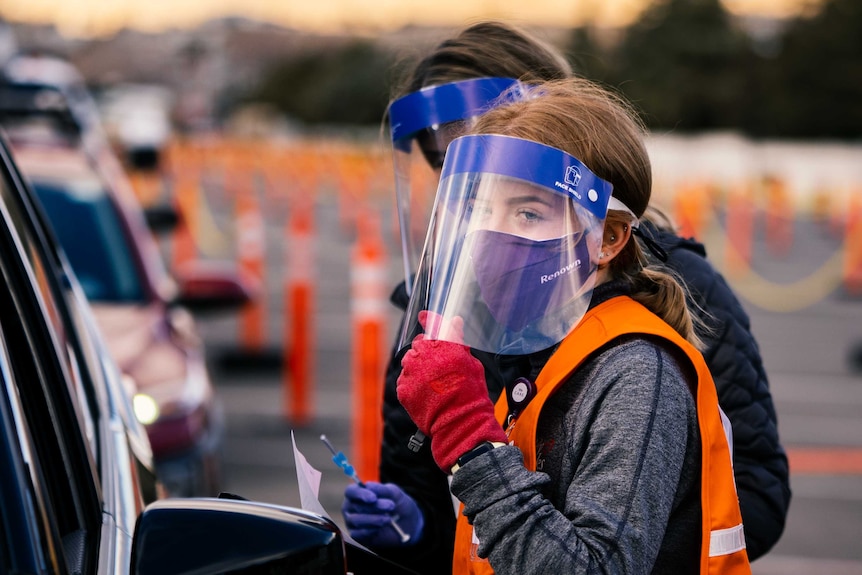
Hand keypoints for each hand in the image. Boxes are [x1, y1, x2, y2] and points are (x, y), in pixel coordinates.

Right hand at [342, 482, 423, 546]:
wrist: (405, 525)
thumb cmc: (396, 505)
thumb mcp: (394, 494)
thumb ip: (382, 489)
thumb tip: (368, 485)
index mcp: (357, 493)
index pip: (351, 491)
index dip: (360, 494)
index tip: (373, 498)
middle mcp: (351, 507)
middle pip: (355, 506)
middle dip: (374, 506)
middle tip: (391, 506)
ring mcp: (352, 522)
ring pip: (356, 520)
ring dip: (374, 519)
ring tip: (389, 519)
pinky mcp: (356, 535)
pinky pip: (358, 534)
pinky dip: (370, 530)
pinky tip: (380, 528)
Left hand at [397, 312, 506, 471]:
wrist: (460, 423)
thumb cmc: (470, 394)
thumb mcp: (471, 364)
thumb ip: (459, 342)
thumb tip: (455, 323)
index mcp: (444, 346)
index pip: (434, 325)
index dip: (429, 319)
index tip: (424, 316)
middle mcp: (425, 355)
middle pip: (419, 344)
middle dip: (426, 351)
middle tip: (438, 366)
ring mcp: (411, 372)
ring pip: (409, 362)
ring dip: (417, 368)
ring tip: (432, 384)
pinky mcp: (403, 388)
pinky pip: (404, 380)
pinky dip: (412, 384)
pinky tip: (426, 394)